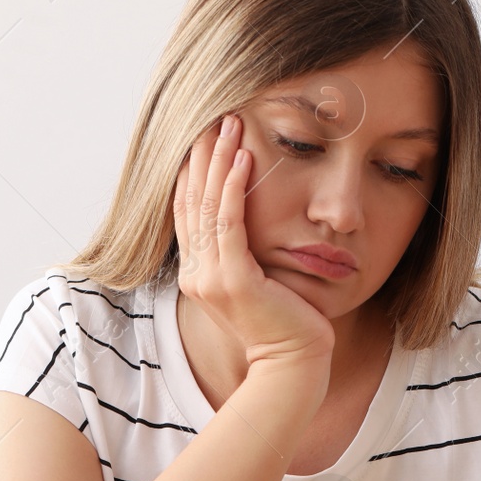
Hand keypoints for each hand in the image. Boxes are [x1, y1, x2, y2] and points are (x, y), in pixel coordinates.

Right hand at [172, 113, 335, 365]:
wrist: (294, 363)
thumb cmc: (286, 323)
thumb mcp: (257, 282)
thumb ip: (244, 254)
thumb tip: (249, 220)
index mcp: (197, 274)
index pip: (187, 211)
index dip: (193, 171)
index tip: (203, 136)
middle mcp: (195, 274)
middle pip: (191, 201)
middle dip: (202, 155)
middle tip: (214, 116)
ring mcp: (209, 279)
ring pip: (207, 206)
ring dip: (218, 160)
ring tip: (230, 125)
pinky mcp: (233, 282)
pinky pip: (229, 224)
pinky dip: (235, 188)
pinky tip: (244, 159)